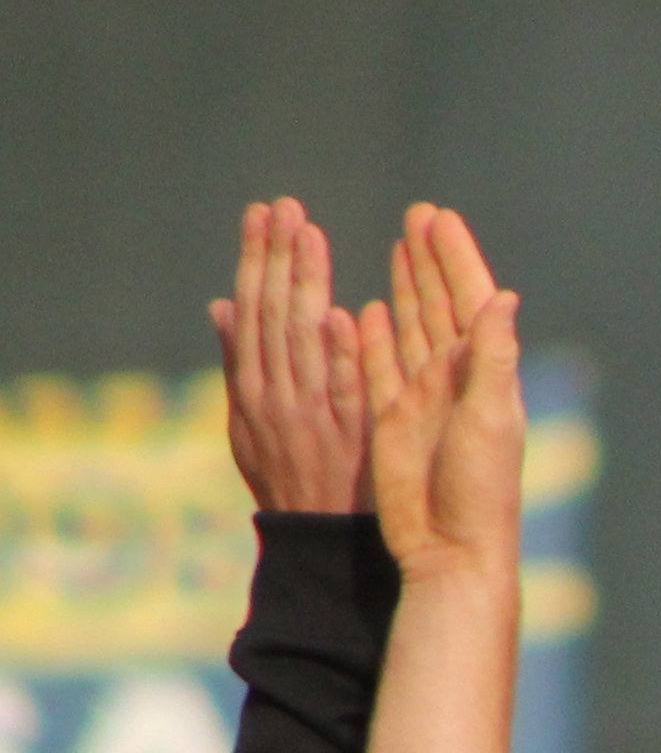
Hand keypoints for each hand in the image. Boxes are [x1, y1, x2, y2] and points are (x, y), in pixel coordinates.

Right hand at [211, 197, 371, 513]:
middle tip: (285, 207)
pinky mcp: (348, 439)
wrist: (320, 545)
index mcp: (253, 387)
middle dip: (276, 259)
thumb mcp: (251, 423)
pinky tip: (341, 314)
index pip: (254, 309)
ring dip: (304, 286)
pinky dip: (339, 354)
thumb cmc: (291, 480)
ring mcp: (310, 417)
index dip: (257, 259)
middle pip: (273, 315)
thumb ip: (239, 363)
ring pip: (303, 341)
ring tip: (309, 236)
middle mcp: (275, 396)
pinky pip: (343, 391)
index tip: (263, 214)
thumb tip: (219, 305)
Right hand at [359, 203, 525, 593]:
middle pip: (441, 304)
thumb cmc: (480, 490)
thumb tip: (504, 298)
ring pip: (412, 327)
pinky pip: (380, 365)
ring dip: (409, 285)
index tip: (440, 218)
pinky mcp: (392, 420)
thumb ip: (493, 358)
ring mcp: (422, 398)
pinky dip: (377, 336)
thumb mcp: (490, 419)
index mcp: (483, 375)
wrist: (449, 548)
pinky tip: (371, 308)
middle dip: (431, 259)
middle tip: (420, 213)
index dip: (457, 259)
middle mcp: (454, 380)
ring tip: (402, 244)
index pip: (470, 301)